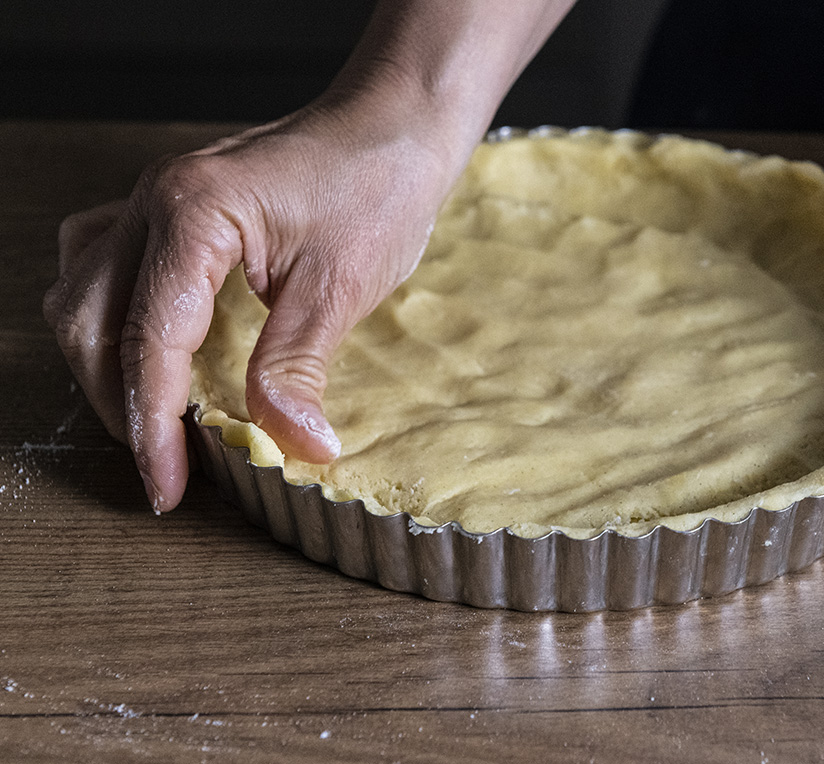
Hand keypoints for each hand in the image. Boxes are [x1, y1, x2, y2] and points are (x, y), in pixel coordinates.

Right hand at [43, 1, 574, 512]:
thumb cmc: (377, 185)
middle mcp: (155, 201)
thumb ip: (298, 368)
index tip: (167, 486)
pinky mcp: (172, 207)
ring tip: (152, 419)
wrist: (395, 124)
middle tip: (164, 464)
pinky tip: (144, 349)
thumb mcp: (341, 287)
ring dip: (105, 364)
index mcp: (193, 214)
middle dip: (119, 402)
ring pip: (83, 294)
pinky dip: (112, 319)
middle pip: (89, 321)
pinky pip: (104, 265)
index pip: (148, 340)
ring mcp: (154, 199)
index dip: (152, 424)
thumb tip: (291, 445)